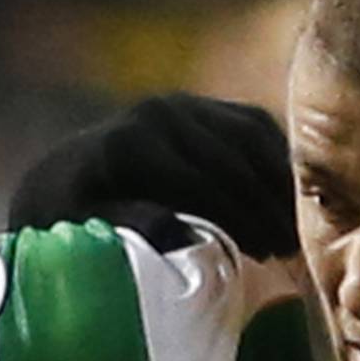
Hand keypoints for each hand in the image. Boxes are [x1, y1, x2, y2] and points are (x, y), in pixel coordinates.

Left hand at [8, 92, 296, 259]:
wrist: (63, 180)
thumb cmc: (71, 223)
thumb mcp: (84, 233)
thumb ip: (130, 229)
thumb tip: (181, 234)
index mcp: (131, 146)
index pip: (203, 182)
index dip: (239, 220)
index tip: (267, 256)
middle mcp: (159, 114)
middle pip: (232, 160)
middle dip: (265, 206)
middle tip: (292, 251)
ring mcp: (183, 105)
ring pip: (251, 139)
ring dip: (279, 184)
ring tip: (297, 231)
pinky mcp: (202, 107)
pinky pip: (254, 129)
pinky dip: (277, 161)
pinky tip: (293, 200)